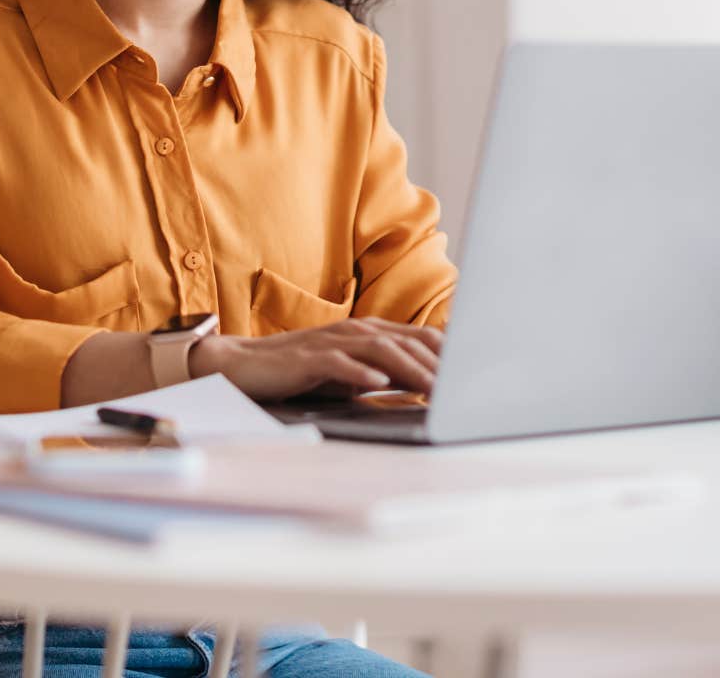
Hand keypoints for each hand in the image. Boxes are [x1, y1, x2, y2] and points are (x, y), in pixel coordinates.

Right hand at [188, 317, 443, 402]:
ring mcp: (331, 342)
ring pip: (380, 350)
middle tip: (466, 387)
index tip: (476, 373)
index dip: (449, 355)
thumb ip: (383, 371)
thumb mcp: (349, 371)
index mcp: (368, 331)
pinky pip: (338, 363)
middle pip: (407, 342)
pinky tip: (378, 383)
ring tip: (435, 388)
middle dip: (440, 365)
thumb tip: (424, 385)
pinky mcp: (307, 358)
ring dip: (411, 369)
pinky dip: (360, 372)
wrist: (243, 365)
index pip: (419, 338)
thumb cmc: (300, 371)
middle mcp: (354, 330)